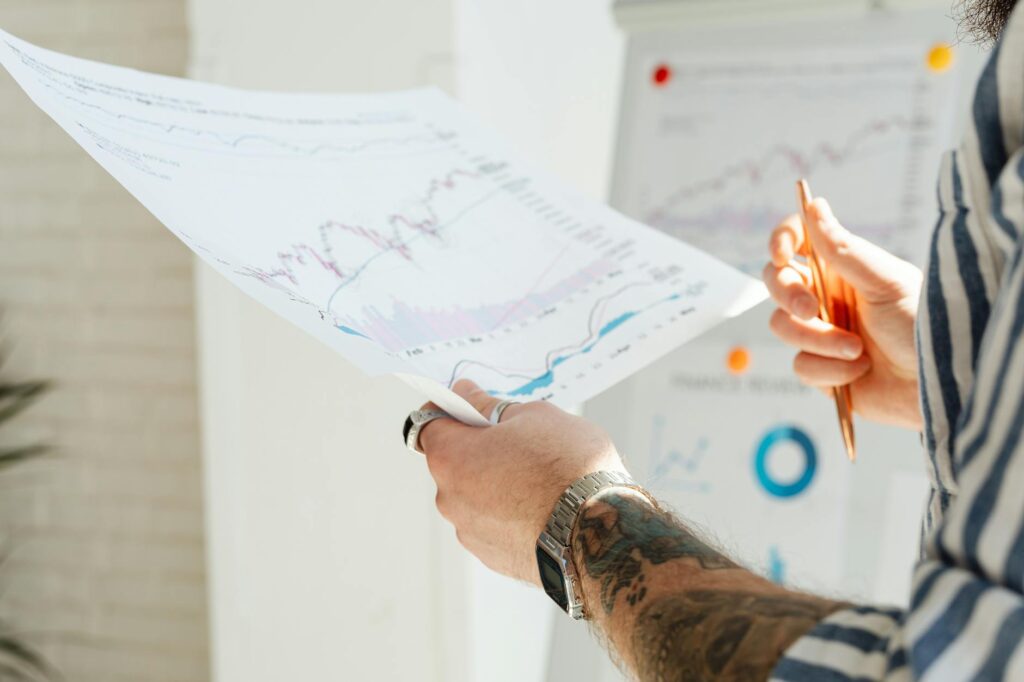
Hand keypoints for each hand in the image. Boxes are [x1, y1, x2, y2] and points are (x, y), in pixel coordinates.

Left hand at [415, 380, 624, 584]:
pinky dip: (511, 513)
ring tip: (541, 477)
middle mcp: (450, 499)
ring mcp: (471, 533)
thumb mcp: (533, 416)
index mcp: (451, 458)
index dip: (449, 410)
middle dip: (479, 448)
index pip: (428, 424)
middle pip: (454, 462)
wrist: (601, 534)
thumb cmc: (567, 469)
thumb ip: (490, 406)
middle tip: (520, 439)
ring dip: (497, 483)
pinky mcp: (495, 557)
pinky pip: (495, 524)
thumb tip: (467, 396)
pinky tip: (545, 506)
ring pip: (476, 496)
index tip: (472, 404)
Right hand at [763, 198, 922, 429]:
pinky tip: (860, 371)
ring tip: (858, 350)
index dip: (781, 241)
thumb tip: (814, 205)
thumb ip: (843, 249)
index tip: (782, 255)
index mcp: (842, 269)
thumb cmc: (922, 325)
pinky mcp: (822, 370)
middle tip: (812, 311)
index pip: (798, 242)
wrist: (940, 383)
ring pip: (783, 326)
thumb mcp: (885, 281)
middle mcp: (827, 297)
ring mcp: (821, 333)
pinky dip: (830, 370)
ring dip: (819, 340)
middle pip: (777, 282)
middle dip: (790, 297)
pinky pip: (801, 366)